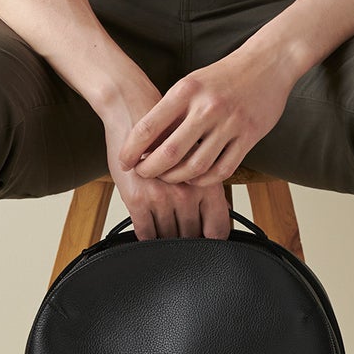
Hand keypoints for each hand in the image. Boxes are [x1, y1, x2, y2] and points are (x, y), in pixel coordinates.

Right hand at [100, 84, 231, 240]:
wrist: (134, 108)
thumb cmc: (165, 131)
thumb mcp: (195, 156)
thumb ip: (206, 182)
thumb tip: (216, 211)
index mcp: (207, 182)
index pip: (219, 226)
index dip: (214, 240)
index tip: (208, 245)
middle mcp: (187, 192)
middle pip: (191, 235)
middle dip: (187, 242)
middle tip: (183, 245)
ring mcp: (162, 197)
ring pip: (167, 236)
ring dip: (165, 241)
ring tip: (164, 240)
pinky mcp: (137, 198)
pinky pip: (145, 231)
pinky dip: (146, 236)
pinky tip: (147, 234)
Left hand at [116, 48, 296, 187]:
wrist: (267, 63)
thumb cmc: (223, 76)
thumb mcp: (191, 84)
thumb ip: (171, 112)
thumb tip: (145, 144)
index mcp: (187, 90)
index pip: (149, 127)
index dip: (131, 150)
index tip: (123, 161)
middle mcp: (207, 107)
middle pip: (170, 153)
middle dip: (150, 170)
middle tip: (143, 174)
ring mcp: (230, 123)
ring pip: (196, 166)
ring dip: (177, 178)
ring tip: (168, 178)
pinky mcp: (249, 136)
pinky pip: (222, 169)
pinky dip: (205, 180)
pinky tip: (195, 178)